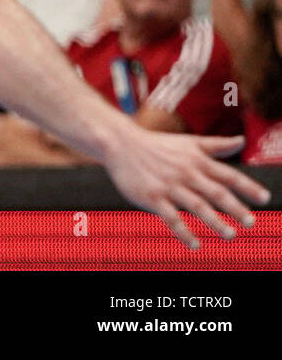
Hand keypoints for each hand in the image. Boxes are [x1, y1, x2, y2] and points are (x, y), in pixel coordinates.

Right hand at [102, 127, 268, 248]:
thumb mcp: (188, 141)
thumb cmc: (157, 144)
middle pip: (216, 192)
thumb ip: (216, 145)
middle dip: (235, 208)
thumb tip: (242, 140)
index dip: (247, 187)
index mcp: (197, 160)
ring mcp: (169, 186)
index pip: (228, 174)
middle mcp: (186, 173)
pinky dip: (184, 232)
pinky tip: (195, 245)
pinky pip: (171, 217)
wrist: (120, 143)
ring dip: (214, 221)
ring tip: (230, 235)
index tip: (265, 199)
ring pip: (196, 206)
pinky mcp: (152, 197)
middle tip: (251, 222)